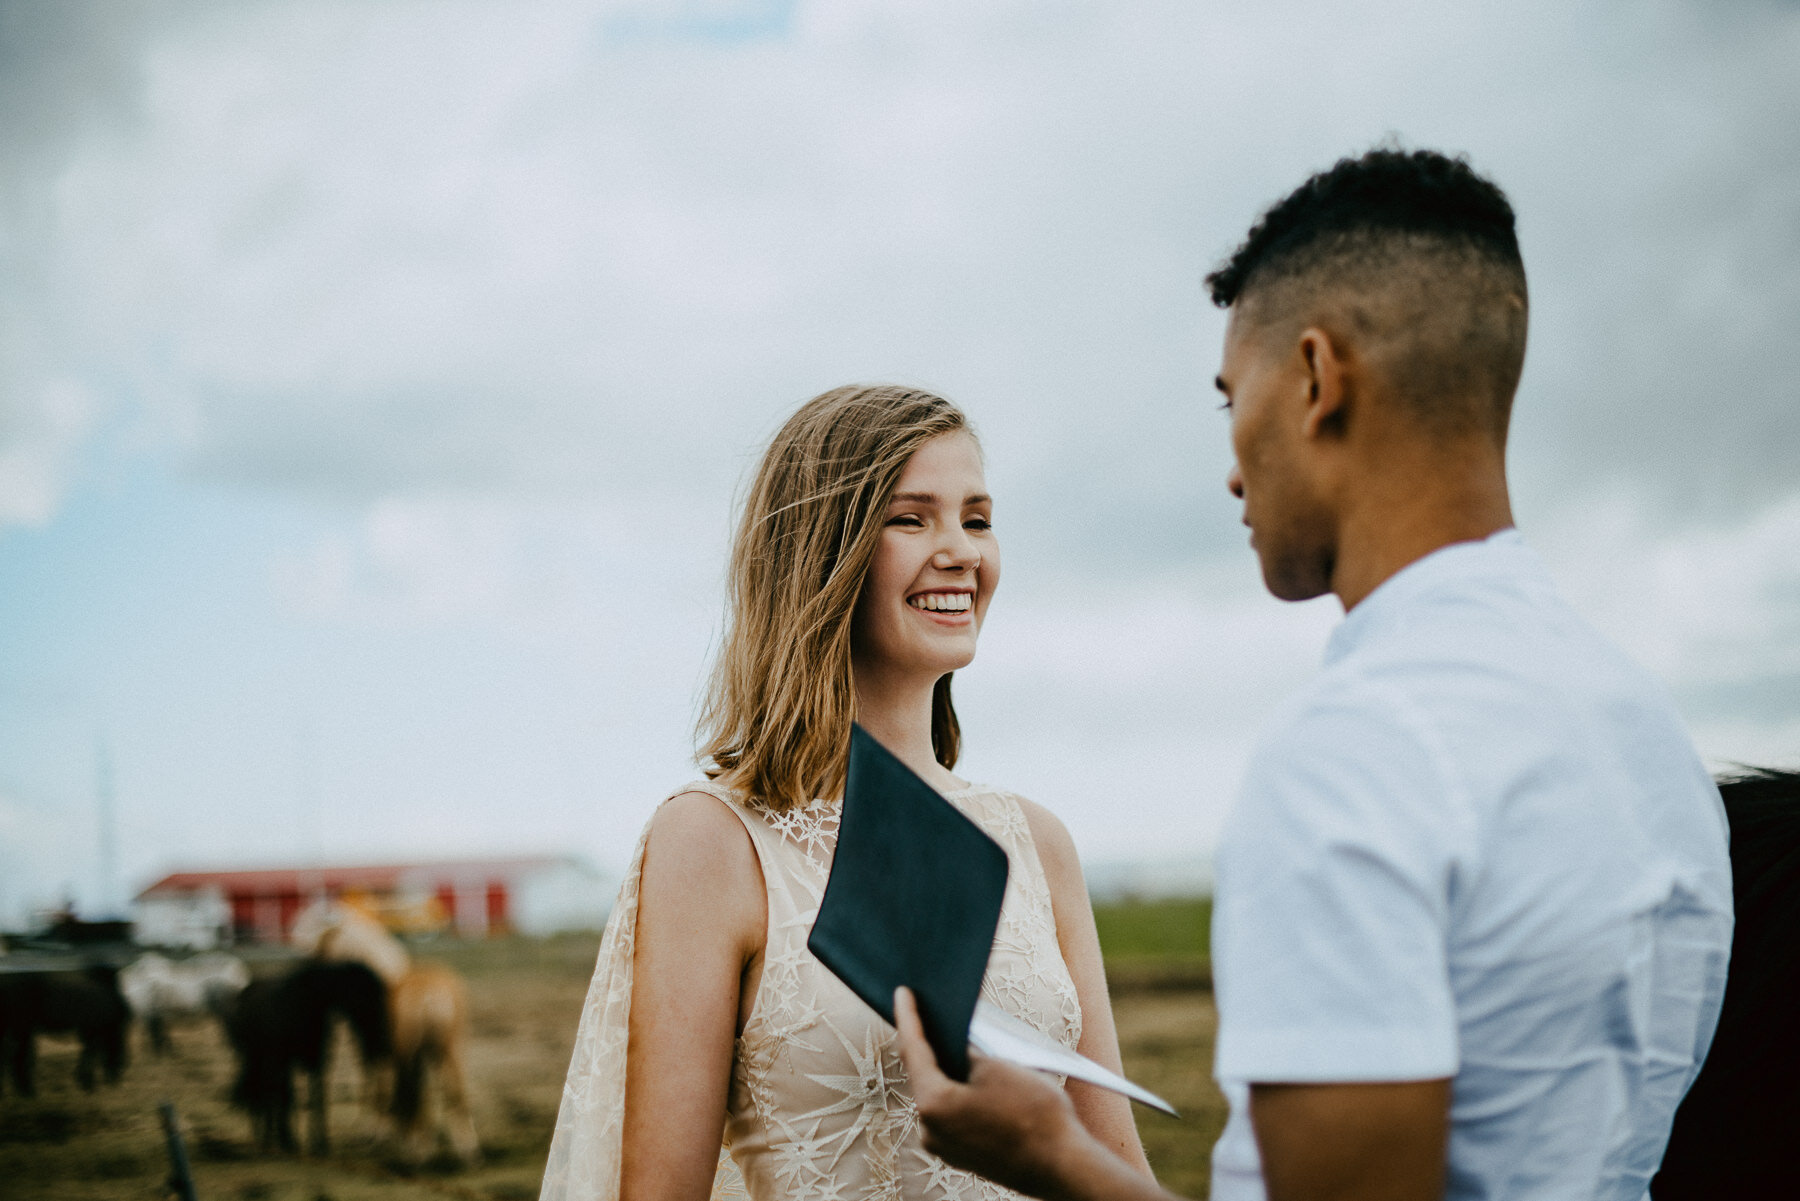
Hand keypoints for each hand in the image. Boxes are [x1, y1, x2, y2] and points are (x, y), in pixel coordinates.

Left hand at [893, 987, 1085, 1198]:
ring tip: (951, 1040)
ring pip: (939, 1097)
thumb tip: (958, 1044)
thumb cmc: (1034, 1115)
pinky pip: (953, 1115)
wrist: (1063, 1166)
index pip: (914, 1050)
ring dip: (945, 1071)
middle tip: (925, 1012)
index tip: (902, 994)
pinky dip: (958, 1094)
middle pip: (922, 1075)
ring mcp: (946, 1147)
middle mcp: (930, 1130)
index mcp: (933, 1104)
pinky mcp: (963, 1156)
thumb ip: (967, 1051)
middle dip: (927, 1044)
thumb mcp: (998, 1067)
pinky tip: (970, 1077)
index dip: (908, 1017)